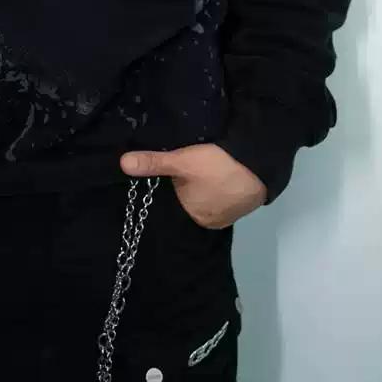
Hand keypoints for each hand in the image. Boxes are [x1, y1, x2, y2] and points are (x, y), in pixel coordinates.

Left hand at [119, 143, 266, 228]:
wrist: (260, 162)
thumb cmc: (216, 166)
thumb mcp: (180, 161)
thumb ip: (152, 163)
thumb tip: (122, 164)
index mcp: (195, 217)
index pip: (176, 204)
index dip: (173, 188)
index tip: (171, 175)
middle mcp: (213, 221)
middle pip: (194, 201)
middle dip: (190, 188)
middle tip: (187, 167)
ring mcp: (232, 213)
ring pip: (211, 198)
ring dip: (207, 186)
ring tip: (204, 168)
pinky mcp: (247, 201)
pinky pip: (227, 194)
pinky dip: (223, 185)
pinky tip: (221, 171)